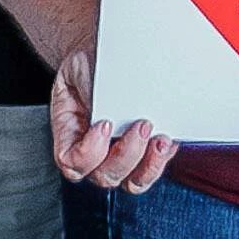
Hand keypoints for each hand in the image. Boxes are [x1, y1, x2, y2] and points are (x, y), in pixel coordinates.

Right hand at [48, 47, 177, 191]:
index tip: (104, 123)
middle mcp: (94, 152)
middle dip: (126, 154)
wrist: (110, 55)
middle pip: (105, 176)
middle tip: (141, 125)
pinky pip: (152, 169)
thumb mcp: (82, 68)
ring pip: (132, 182)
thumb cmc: (93, 64)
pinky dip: (162, 159)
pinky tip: (168, 139)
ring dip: (148, 165)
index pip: (72, 162)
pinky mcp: (145, 153)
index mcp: (70, 133)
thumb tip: (110, 104)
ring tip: (160, 140)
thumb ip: (91, 89)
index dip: (89, 151)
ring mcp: (120, 155)